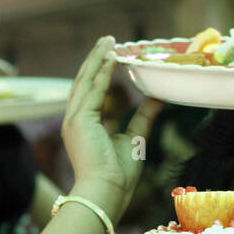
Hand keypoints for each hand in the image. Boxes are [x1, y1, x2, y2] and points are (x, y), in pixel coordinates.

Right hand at [61, 36, 162, 218]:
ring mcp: (74, 119)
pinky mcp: (80, 121)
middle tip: (108, 39)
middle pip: (85, 81)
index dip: (100, 72)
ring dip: (98, 59)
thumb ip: (144, 117)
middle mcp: (75, 120)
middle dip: (96, 59)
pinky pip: (93, 89)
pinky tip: (113, 58)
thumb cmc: (117, 176)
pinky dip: (103, 72)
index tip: (112, 56)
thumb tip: (158, 98)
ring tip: (108, 41)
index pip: (91, 92)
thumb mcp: (135, 139)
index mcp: (84, 126)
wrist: (106, 194)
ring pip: (86, 80)